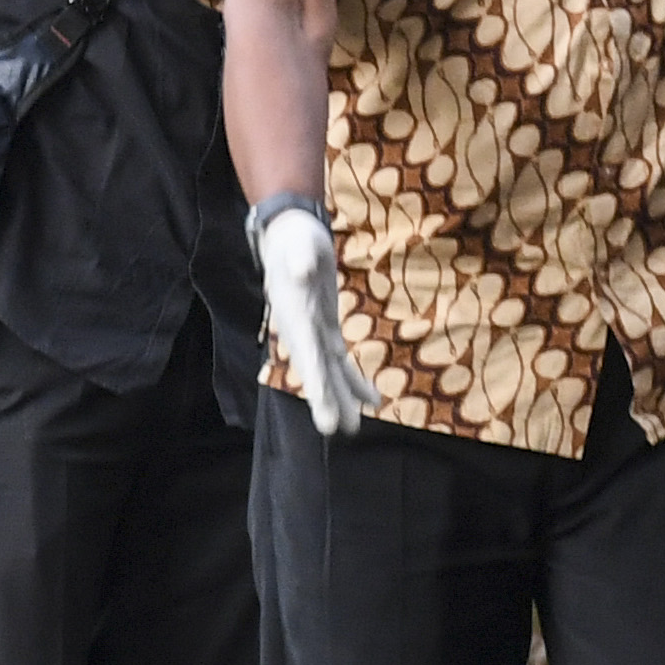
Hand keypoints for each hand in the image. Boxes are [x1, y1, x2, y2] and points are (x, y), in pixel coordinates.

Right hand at [253, 207, 380, 437]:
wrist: (291, 235)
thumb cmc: (295, 238)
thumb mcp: (300, 243)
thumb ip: (301, 258)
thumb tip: (301, 270)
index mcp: (292, 315)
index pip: (305, 352)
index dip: (315, 380)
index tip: (322, 405)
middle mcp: (300, 331)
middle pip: (314, 370)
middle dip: (325, 399)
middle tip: (336, 429)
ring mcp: (313, 333)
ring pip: (328, 372)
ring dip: (341, 398)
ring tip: (353, 428)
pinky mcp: (326, 330)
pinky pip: (340, 361)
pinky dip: (355, 380)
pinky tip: (373, 401)